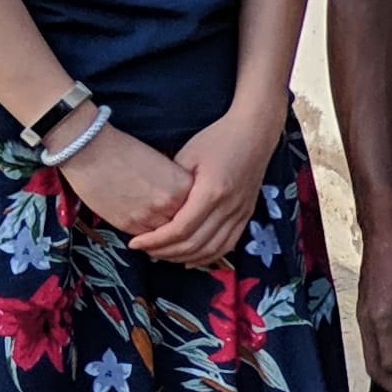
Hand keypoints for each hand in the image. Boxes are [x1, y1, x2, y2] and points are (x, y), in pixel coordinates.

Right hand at [56, 122, 195, 241]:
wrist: (91, 151)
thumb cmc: (125, 151)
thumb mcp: (163, 166)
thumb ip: (177, 187)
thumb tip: (186, 206)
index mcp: (183, 186)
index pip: (200, 211)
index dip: (197, 216)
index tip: (196, 219)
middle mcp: (170, 204)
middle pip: (186, 229)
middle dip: (185, 233)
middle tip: (183, 236)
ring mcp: (149, 217)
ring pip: (167, 240)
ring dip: (168, 242)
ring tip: (167, 241)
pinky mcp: (129, 225)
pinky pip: (147, 241)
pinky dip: (150, 241)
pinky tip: (149, 238)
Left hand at [129, 107, 279, 266]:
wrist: (255, 133)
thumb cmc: (217, 138)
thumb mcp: (187, 155)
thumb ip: (173, 185)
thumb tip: (154, 208)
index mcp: (212, 192)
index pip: (180, 229)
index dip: (156, 240)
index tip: (136, 243)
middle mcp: (229, 207)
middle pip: (194, 244)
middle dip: (165, 252)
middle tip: (145, 250)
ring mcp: (240, 213)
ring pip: (211, 250)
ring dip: (185, 257)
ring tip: (163, 255)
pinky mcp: (246, 215)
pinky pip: (227, 245)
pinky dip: (208, 256)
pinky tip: (191, 258)